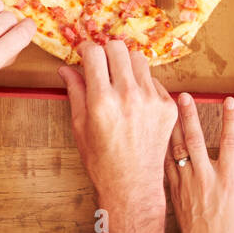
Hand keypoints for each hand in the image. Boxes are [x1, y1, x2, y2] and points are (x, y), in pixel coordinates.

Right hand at [59, 42, 177, 232]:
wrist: (132, 184)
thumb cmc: (101, 159)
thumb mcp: (80, 125)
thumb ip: (75, 92)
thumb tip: (66, 69)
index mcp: (102, 100)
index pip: (94, 53)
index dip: (86, 48)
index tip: (84, 53)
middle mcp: (128, 96)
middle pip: (118, 48)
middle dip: (106, 51)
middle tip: (102, 63)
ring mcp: (151, 100)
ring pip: (139, 59)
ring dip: (126, 64)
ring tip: (119, 80)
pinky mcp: (168, 106)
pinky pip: (154, 80)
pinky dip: (143, 84)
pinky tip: (135, 101)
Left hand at [166, 93, 233, 232]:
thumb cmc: (232, 232)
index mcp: (227, 181)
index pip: (231, 143)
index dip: (231, 120)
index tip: (229, 101)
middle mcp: (205, 179)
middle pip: (196, 140)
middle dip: (190, 116)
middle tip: (184, 96)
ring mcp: (187, 185)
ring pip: (177, 150)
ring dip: (173, 126)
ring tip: (166, 107)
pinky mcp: (174, 191)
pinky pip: (167, 164)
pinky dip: (163, 147)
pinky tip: (157, 133)